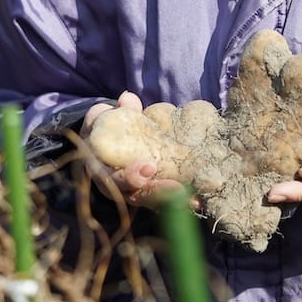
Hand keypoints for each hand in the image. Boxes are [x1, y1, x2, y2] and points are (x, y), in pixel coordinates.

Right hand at [81, 93, 184, 207]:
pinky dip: (181, 201)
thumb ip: (117, 111)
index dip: (131, 176)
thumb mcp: (104, 118)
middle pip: (137, 196)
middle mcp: (119, 188)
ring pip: (153, 202)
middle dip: (158, 193)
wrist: (103, 144)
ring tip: (195, 201)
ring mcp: (135, 193)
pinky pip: (165, 201)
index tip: (149, 168)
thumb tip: (128, 99)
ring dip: (174, 201)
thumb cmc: (105, 129)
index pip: (114, 180)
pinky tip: (198, 201)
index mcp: (103, 171)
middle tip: (178, 189)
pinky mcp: (151, 193)